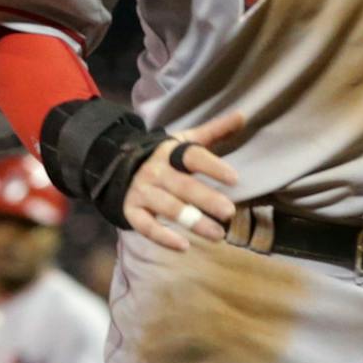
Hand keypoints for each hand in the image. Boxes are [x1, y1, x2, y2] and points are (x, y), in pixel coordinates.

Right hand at [124, 107, 248, 253]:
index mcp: (170, 152)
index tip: (235, 179)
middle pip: (183, 186)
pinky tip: (184, 246)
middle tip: (229, 212)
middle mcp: (155, 171)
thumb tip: (243, 115)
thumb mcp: (185, 141)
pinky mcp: (131, 211)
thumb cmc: (164, 158)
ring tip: (218, 235)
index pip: (193, 157)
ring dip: (192, 222)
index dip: (213, 167)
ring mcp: (141, 192)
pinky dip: (163, 237)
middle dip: (207, 200)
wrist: (118, 167)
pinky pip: (146, 227)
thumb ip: (215, 131)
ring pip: (168, 208)